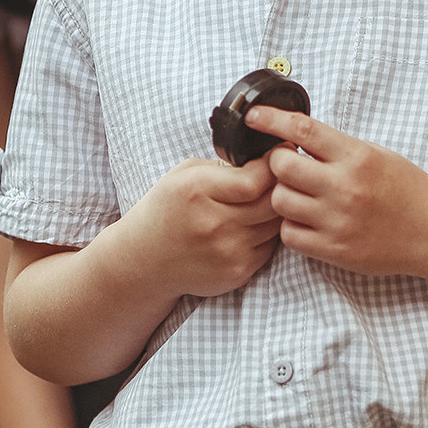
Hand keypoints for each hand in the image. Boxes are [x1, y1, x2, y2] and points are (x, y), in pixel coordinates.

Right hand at [126, 153, 280, 297]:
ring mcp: (227, 252)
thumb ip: (224, 165)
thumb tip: (267, 158)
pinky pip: (270, 247)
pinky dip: (268, 233)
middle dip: (283, 185)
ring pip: (276, 225)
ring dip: (278, 210)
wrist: (144, 260)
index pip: (256, 180)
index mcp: (197, 191)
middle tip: (283, 175)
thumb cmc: (167, 209)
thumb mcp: (184, 173)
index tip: (279, 155)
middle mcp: (213, 223)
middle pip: (273, 202)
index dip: (274, 166)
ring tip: (267, 199)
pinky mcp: (236, 272)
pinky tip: (255, 224)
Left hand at [245, 106, 427, 277]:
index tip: (253, 116)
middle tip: (289, 166)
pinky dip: (292, 226)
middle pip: (281, 167)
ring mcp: (338, 221)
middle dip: (277, 163)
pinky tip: (307, 220)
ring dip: (283, 195)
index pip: (303, 130)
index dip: (271, 119)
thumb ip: (335, 147)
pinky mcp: (334, 250)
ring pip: (280, 201)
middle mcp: (345, 188)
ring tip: (301, 195)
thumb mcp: (374, 154)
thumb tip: (292, 134)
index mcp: (356, 157)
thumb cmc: (404, 188)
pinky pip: (289, 235)